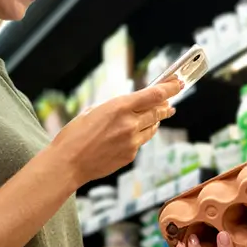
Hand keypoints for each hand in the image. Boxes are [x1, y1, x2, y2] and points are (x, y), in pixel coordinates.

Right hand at [51, 77, 182, 185]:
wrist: (68, 162)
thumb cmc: (74, 135)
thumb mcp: (93, 112)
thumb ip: (114, 108)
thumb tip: (127, 107)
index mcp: (119, 107)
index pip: (154, 95)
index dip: (169, 88)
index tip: (178, 83)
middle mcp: (129, 123)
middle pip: (158, 112)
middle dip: (165, 107)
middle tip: (170, 105)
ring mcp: (132, 141)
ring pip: (152, 128)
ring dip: (156, 122)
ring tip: (158, 118)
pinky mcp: (130, 155)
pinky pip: (140, 142)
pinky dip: (140, 136)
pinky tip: (134, 136)